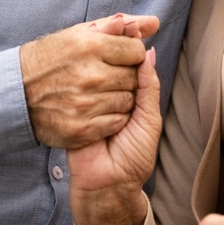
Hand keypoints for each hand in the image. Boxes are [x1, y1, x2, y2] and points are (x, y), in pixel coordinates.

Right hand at [19, 13, 157, 148]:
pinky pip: (116, 122)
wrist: (16, 93)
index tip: (115, 57)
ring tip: (98, 92)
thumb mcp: (81, 34)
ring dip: (119, 97)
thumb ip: (119, 27)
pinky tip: (95, 109)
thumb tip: (154, 22)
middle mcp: (89, 75)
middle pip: (134, 77)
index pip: (136, 50)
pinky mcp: (80, 129)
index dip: (129, 54)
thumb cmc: (53, 58)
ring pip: (128, 101)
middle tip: (104, 76)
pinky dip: (111, 118)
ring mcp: (84, 104)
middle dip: (124, 75)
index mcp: (89, 46)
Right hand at [68, 42, 161, 224]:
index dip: (131, 52)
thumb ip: (148, 86)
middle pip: (114, 67)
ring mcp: (86, 103)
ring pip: (102, 82)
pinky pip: (89, 102)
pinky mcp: (73, 115)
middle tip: (130, 108)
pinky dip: (100, 116)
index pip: (128, 61)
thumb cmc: (133, 154)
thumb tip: (150, 52)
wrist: (110, 186)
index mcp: (124, 92)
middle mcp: (104, 94)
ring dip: (113, 102)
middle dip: (123, 78)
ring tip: (119, 131)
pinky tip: (104, 136)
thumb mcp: (148, 118)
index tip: (133, 38)